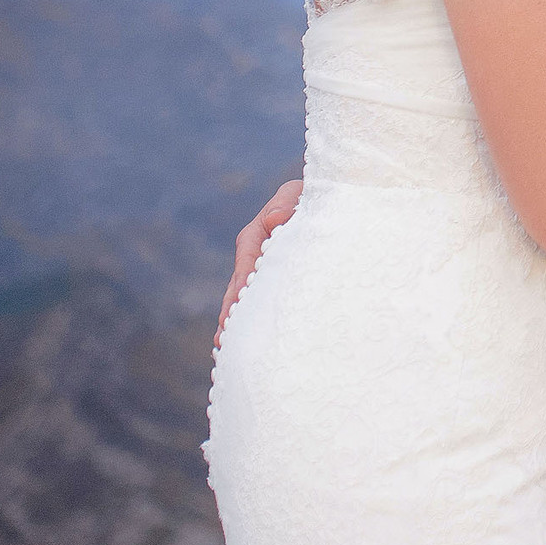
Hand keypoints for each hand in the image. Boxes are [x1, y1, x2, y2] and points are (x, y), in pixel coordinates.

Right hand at [217, 179, 302, 346]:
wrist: (321, 201)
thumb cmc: (307, 195)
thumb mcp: (296, 194)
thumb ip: (285, 203)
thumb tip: (276, 220)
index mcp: (254, 237)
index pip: (245, 267)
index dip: (240, 290)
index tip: (234, 312)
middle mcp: (254, 257)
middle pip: (239, 289)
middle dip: (231, 314)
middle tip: (224, 341)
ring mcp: (262, 271)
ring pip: (248, 300)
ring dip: (239, 323)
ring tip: (227, 350)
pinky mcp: (274, 280)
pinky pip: (263, 301)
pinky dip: (254, 320)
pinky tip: (247, 342)